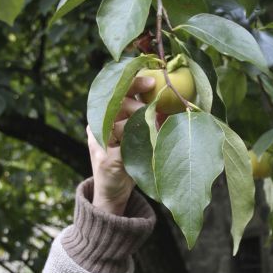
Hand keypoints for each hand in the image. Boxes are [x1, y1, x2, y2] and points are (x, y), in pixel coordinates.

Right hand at [88, 74, 154, 214]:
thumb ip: (150, 118)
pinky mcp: (107, 160)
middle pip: (118, 104)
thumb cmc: (129, 160)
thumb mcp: (140, 135)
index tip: (152, 80)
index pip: (116, 92)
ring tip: (155, 130)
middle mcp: (98, 127)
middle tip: (153, 109)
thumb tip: (174, 101)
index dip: (133, 83)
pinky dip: (142, 143)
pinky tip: (153, 143)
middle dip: (139, 105)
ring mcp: (100, 143)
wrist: (112, 192)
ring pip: (124, 123)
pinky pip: (127, 144)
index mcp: (104, 117)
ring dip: (143, 125)